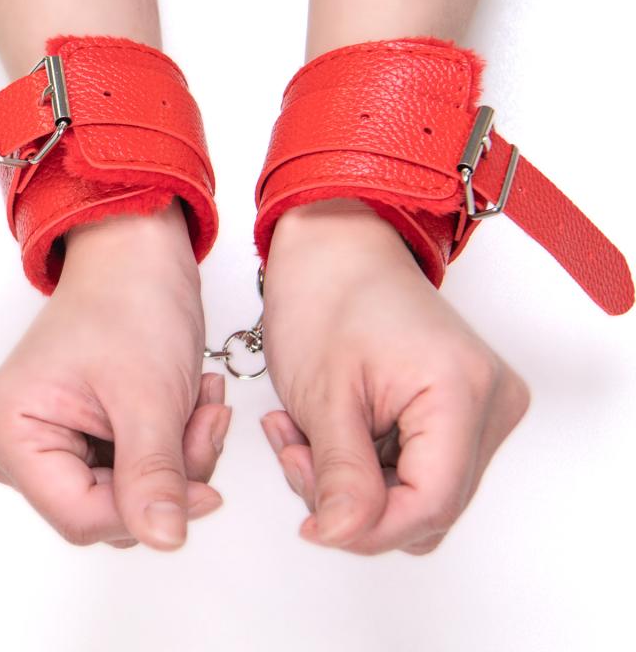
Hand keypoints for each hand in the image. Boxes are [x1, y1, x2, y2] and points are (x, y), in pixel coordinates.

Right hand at [0, 198, 231, 549]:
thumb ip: (154, 475)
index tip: (207, 494)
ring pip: (124, 492)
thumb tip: (165, 541)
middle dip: (169, 470)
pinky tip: (191, 399)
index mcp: (7, 431)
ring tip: (202, 397)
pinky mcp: (75, 434)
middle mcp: (11, 444)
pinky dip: (171, 441)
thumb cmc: (131, 301)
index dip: (148, 511)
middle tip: (206, 416)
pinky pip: (129, 468)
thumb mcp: (148, 395)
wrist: (138, 255)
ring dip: (177, 453)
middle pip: (104, 507)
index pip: (81, 516)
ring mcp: (43, 440)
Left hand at [259, 198, 529, 554]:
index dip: (367, 529)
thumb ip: (339, 475)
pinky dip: (367, 463)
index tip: (315, 525)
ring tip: (305, 434)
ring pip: (419, 492)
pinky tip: (331, 428)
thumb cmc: (327, 296)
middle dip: (353, 500)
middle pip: (427, 505)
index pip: (430, 505)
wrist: (337, 250)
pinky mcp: (462, 409)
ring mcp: (482, 405)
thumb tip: (343, 537)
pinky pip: (418, 466)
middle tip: (296, 455)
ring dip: (355, 482)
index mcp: (463, 391)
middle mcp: (491, 401)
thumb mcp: (324, 395)